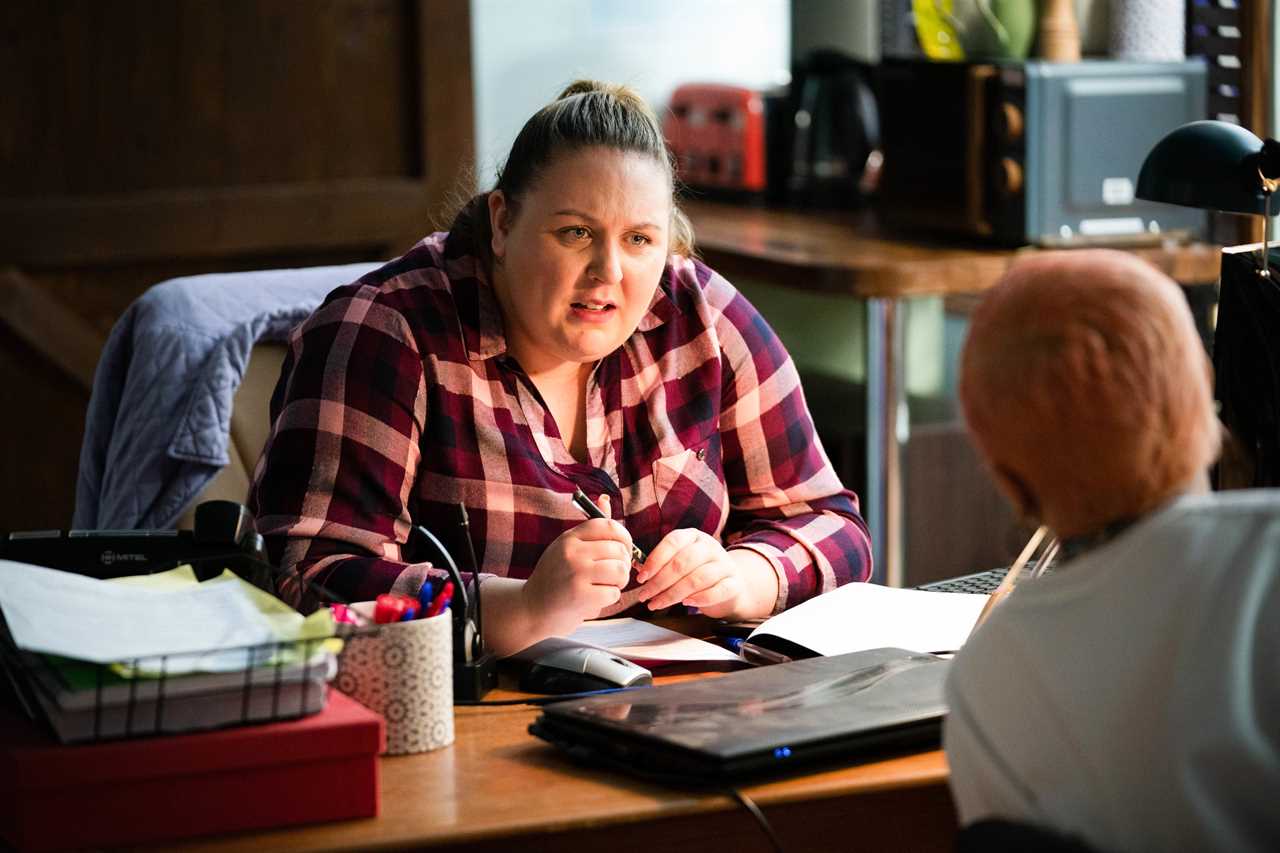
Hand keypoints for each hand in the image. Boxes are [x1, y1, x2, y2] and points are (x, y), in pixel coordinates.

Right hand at [520, 498, 633, 637]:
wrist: (532, 608)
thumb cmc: (555, 577)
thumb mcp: (567, 547)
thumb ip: (590, 528)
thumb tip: (605, 498)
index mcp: (570, 537)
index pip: (608, 525)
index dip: (624, 537)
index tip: (624, 549)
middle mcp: (572, 552)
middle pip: (619, 550)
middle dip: (624, 563)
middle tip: (614, 574)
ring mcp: (576, 573)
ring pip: (620, 570)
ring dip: (620, 581)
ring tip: (607, 585)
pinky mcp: (580, 596)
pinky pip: (614, 593)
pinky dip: (610, 598)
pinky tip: (597, 599)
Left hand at [635, 529, 777, 618]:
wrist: (730, 584)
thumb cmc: (696, 572)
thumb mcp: (679, 561)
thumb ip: (660, 563)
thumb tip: (637, 568)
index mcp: (693, 536)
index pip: (673, 542)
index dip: (655, 560)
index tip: (641, 578)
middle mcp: (710, 546)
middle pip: (682, 562)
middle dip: (660, 582)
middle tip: (644, 596)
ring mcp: (725, 564)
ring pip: (697, 579)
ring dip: (673, 594)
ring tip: (657, 604)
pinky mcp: (734, 583)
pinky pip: (717, 591)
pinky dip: (700, 599)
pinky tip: (686, 604)